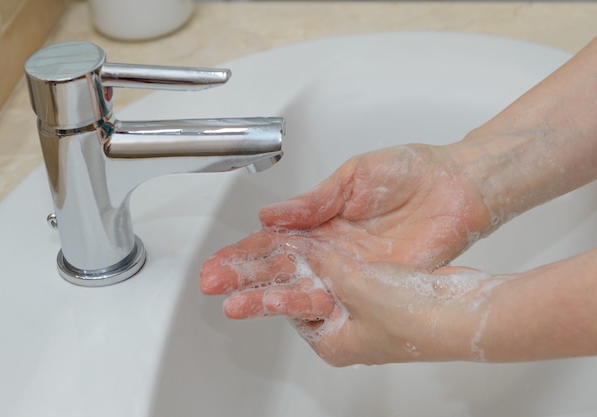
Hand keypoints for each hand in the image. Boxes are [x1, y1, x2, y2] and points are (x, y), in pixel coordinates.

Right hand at [200, 144, 497, 364]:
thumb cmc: (409, 171)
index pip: (274, 240)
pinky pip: (338, 294)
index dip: (245, 251)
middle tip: (213, 285)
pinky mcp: (375, 281)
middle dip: (244, 275)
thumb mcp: (352, 176)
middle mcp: (332, 248)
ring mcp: (351, 266)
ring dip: (268, 294)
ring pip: (302, 285)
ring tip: (237, 303)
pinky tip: (283, 307)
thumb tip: (271, 215)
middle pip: (280, 266)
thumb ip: (313, 201)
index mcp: (322, 219)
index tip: (219, 262)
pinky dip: (310, 302)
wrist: (456, 185)